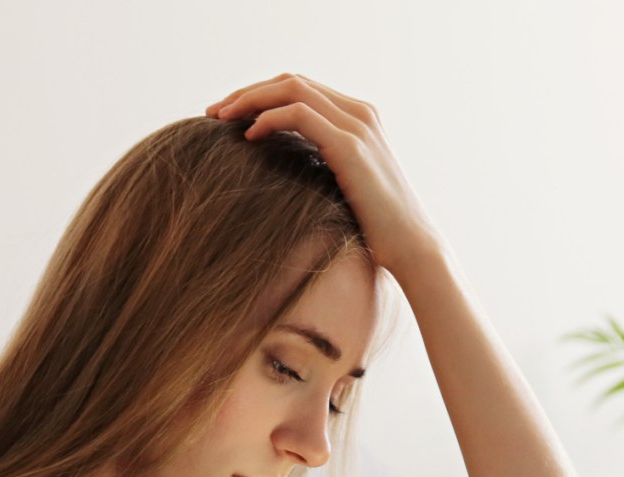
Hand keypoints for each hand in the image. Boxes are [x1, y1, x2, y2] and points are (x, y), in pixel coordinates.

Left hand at [206, 73, 442, 278]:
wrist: (411, 248)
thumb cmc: (375, 229)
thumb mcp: (344, 188)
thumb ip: (321, 166)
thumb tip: (282, 171)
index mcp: (358, 118)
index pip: (300, 88)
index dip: (259, 94)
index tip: (227, 115)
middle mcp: (360, 113)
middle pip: (291, 81)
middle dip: (247, 92)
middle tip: (213, 112)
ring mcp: (358, 126)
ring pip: (292, 89)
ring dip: (249, 99)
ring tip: (220, 119)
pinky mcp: (351, 147)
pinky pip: (300, 115)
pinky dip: (269, 119)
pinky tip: (249, 136)